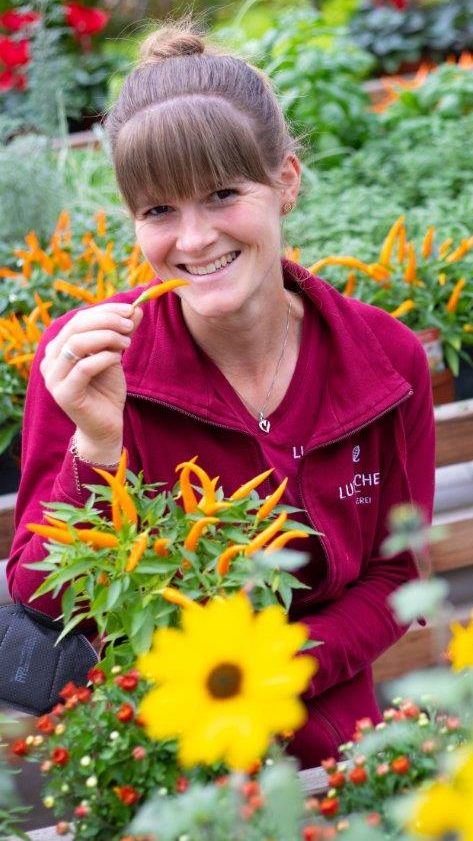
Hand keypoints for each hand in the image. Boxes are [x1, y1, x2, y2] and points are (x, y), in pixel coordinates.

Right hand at [40, 302, 142, 463]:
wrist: (106, 427)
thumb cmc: (107, 391)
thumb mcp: (115, 356)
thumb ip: (121, 333)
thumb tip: (136, 308)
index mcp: (58, 348)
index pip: (79, 319)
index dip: (105, 311)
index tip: (130, 309)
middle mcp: (50, 361)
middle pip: (76, 327)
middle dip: (107, 321)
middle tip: (130, 323)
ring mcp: (53, 378)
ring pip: (77, 344)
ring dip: (106, 337)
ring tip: (127, 342)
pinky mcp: (64, 394)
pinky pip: (83, 367)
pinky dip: (104, 357)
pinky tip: (118, 358)